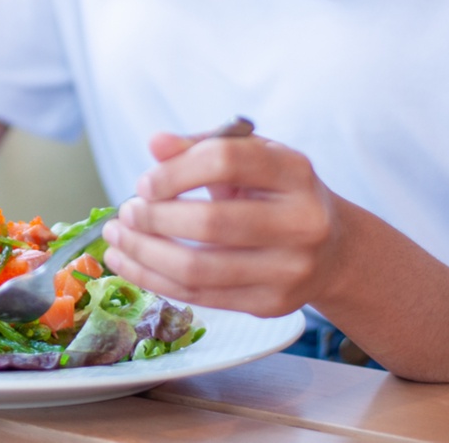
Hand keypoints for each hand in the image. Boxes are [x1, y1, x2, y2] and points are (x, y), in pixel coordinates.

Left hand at [102, 130, 339, 317]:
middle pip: (211, 222)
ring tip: (117, 239)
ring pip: (200, 268)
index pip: (226, 161)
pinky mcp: (272, 304)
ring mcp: (290, 269)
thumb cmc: (275, 194)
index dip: (175, 171)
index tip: (145, 183)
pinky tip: (130, 264)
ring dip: (145, 254)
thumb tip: (156, 143)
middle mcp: (301, 222)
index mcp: (294, 172)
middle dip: (155, 218)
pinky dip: (156, 280)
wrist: (331, 250)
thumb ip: (201, 146)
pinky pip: (201, 296)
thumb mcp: (249, 158)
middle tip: (127, 213)